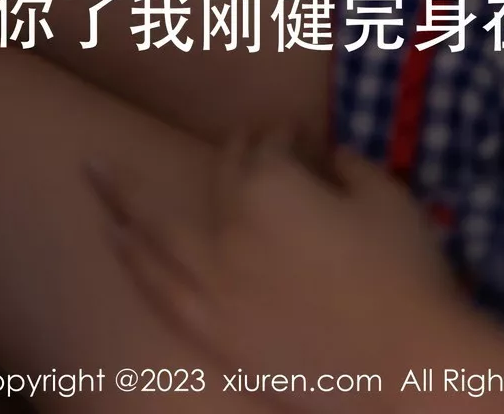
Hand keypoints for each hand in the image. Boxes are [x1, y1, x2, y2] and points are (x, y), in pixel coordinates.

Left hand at [89, 130, 464, 396]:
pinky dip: (131, 258)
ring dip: (124, 195)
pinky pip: (158, 288)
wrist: (409, 369)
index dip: (286, 135)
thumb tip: (331, 155)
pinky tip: (113, 238)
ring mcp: (214, 281)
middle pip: (223, 175)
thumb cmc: (407, 277)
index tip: (298, 134)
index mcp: (273, 183)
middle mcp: (230, 223)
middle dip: (236, 152)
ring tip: (94, 172)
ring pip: (158, 227)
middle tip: (243, 143)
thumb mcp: (388, 199)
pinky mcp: (213, 332)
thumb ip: (351, 167)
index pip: (271, 145)